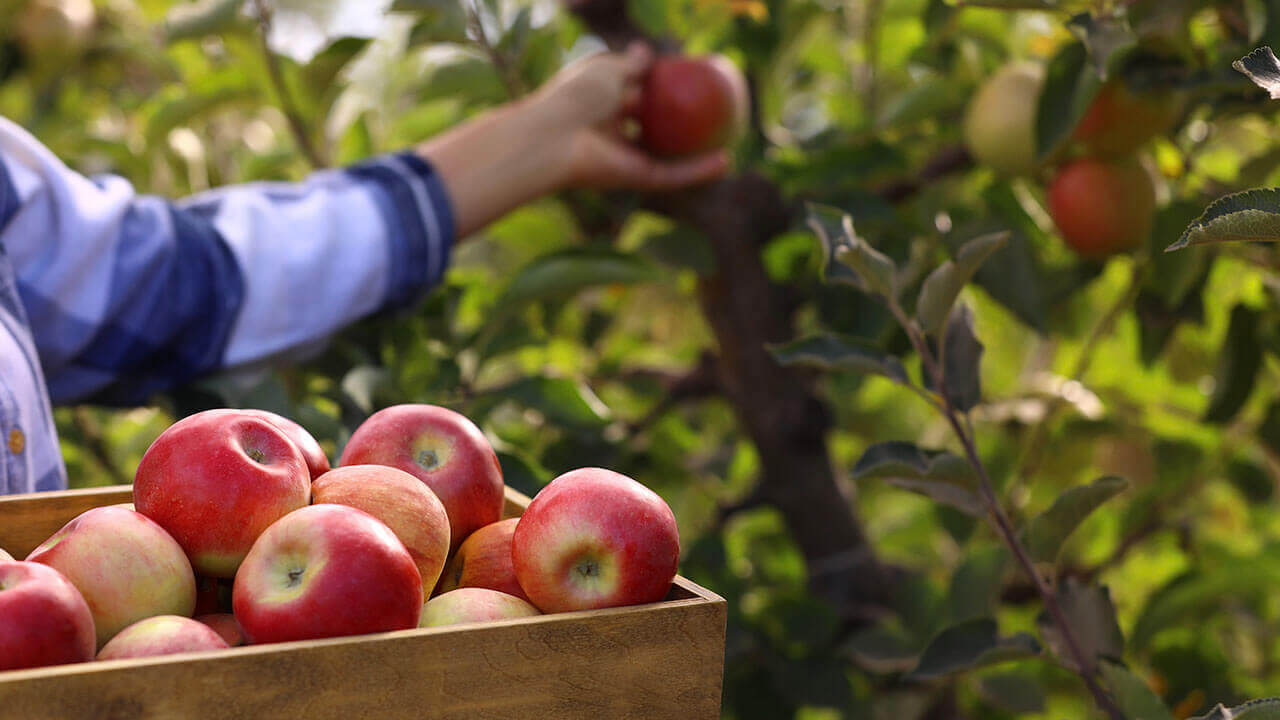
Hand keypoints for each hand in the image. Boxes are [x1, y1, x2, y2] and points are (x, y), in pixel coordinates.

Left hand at [531, 42, 730, 190]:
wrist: (554, 137)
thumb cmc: (575, 97)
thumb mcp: (606, 70)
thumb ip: (629, 63)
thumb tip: (647, 51)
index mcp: (601, 105)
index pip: (633, 95)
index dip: (657, 88)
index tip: (684, 78)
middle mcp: (613, 133)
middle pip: (651, 130)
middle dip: (677, 124)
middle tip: (711, 112)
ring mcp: (625, 157)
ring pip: (667, 158)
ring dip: (697, 156)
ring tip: (729, 144)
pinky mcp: (635, 178)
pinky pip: (673, 175)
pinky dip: (699, 171)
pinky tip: (725, 163)